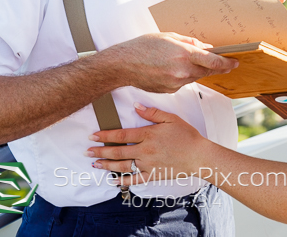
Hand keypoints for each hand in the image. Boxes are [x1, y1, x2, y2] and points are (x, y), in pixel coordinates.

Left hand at [84, 104, 207, 184]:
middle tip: (87, 150)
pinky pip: (135, 180)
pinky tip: (113, 180)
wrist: (199, 156)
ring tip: (95, 163)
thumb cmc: (186, 135)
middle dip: (101, 150)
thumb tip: (136, 106)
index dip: (105, 135)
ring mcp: (148, 164)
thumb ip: (152, 113)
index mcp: (148, 135)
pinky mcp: (153, 175)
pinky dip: (123, 181)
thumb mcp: (170, 118)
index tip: (93, 136)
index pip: (122, 135)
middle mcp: (145, 150)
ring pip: (123, 166)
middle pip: (118, 151)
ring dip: (107, 165)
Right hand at [105, 32, 238, 93]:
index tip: (235, 62)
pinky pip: (182, 82)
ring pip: (194, 77)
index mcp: (184, 54)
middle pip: (207, 71)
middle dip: (214, 67)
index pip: (213, 61)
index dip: (227, 63)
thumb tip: (206, 48)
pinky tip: (170, 68)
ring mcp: (176, 83)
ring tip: (182, 60)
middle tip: (221, 62)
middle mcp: (182, 71)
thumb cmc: (143, 46)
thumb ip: (190, 42)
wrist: (124, 64)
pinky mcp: (170, 90)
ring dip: (195, 70)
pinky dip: (182, 75)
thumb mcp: (168, 36)